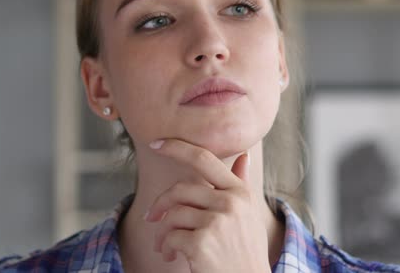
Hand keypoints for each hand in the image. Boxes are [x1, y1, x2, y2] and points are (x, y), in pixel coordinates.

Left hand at [145, 139, 270, 272]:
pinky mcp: (201, 243)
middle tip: (150, 218)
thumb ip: (241, 184)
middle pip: (180, 189)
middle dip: (160, 204)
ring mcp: (217, 222)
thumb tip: (243, 155)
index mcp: (240, 193)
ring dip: (162, 232)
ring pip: (172, 215)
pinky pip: (170, 236)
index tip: (156, 143)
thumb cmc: (246, 252)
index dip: (177, 148)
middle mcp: (231, 203)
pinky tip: (171, 256)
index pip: (204, 158)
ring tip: (164, 246)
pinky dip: (166, 248)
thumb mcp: (248, 216)